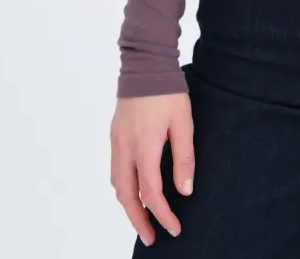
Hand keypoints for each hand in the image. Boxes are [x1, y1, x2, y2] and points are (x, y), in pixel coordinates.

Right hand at [110, 91, 193, 245]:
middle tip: (151, 237)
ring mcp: (117, 141)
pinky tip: (134, 189)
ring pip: (118, 183)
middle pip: (126, 195)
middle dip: (138, 220)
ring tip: (143, 218)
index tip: (174, 228)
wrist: (145, 63)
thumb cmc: (168, 91)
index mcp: (145, 147)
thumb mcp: (184, 122)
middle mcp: (125, 148)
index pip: (151, 192)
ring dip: (129, 205)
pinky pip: (115, 169)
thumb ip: (184, 157)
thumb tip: (185, 191)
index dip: (162, 214)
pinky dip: (123, 186)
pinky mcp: (115, 134)